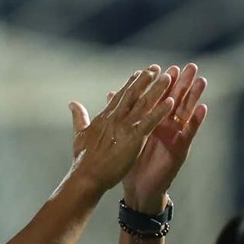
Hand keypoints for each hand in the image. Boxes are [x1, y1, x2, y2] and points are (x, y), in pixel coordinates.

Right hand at [69, 65, 179, 192]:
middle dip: (145, 80)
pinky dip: (160, 111)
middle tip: (157, 68)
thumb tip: (72, 102)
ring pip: (144, 104)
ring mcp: (125, 127)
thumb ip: (79, 116)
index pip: (120, 95)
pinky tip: (171, 102)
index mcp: (105, 116)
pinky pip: (150, 122)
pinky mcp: (134, 139)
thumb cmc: (83, 159)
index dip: (131, 83)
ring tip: (169, 77)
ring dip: (157, 90)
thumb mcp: (79, 134)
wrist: (87, 176)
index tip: (140, 72)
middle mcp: (116, 117)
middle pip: (133, 94)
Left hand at [121, 64, 207, 210]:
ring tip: (201, 81)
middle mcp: (166, 127)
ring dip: (194, 97)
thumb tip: (111, 94)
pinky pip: (189, 133)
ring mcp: (175, 137)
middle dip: (184, 84)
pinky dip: (196, 121)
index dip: (164, 83)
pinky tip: (202, 108)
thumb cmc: (133, 163)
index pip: (160, 98)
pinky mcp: (180, 149)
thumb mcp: (127, 136)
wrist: (138, 189)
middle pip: (177, 101)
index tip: (167, 66)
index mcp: (153, 122)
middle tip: (191, 66)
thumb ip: (122, 115)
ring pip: (186, 113)